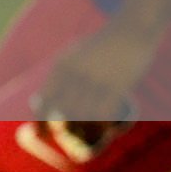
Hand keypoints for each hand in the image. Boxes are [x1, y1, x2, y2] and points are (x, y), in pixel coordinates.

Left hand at [31, 28, 151, 150]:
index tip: (39, 135)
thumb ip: (60, 76)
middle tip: (68, 140)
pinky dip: (102, 126)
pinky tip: (103, 133)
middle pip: (66, 111)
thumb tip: (43, 101)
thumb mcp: (74, 54)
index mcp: (62, 65)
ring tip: (84, 141)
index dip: (41, 120)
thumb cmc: (101, 44)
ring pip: (85, 115)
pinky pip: (105, 113)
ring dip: (84, 130)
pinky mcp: (118, 85)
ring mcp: (97, 80)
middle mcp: (76, 74)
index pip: (46, 99)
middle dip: (66, 128)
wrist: (131, 30)